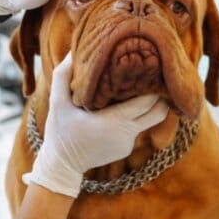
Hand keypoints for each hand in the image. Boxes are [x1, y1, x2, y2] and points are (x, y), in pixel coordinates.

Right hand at [23, 54, 168, 196]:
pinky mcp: (126, 149)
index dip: (153, 86)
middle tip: (155, 77)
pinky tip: (125, 106)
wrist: (61, 166)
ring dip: (149, 106)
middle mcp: (126, 134)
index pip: (147, 101)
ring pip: (150, 120)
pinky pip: (138, 128)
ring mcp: (128, 143)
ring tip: (145, 88)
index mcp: (113, 121)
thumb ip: (63, 76)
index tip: (151, 69)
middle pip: (158, 112)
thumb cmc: (59, 132)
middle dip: (160, 95)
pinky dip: (135, 117)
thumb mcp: (57, 102)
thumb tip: (72, 52)